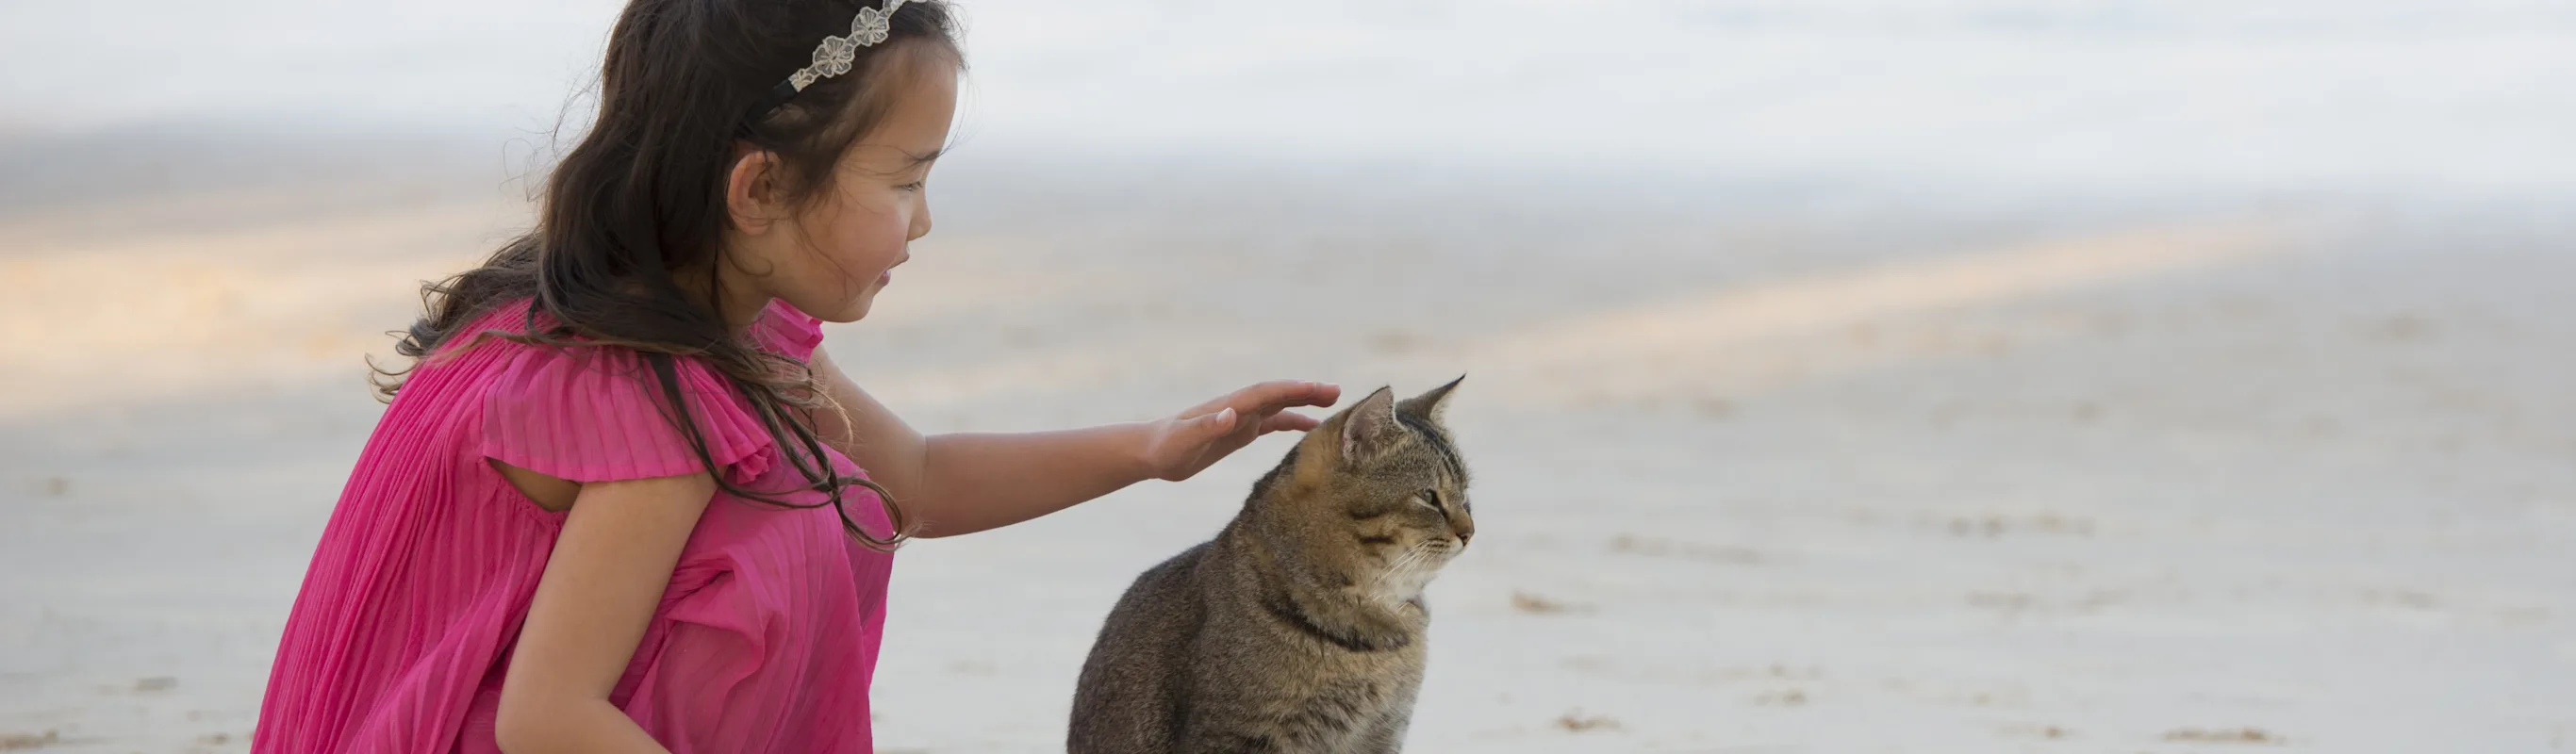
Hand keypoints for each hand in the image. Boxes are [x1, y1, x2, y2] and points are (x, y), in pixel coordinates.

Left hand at [1137, 381, 1342, 481]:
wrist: (1152, 452)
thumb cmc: (1165, 447)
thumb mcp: (1183, 440)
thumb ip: (1207, 426)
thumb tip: (1230, 414)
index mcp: (1229, 407)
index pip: (1266, 394)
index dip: (1293, 390)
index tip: (1318, 389)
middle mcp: (1239, 408)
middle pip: (1279, 394)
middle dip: (1307, 392)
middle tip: (1337, 392)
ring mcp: (1241, 418)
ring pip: (1280, 406)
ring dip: (1305, 403)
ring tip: (1333, 405)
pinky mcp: (1240, 431)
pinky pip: (1273, 423)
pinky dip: (1293, 422)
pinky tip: (1311, 429)